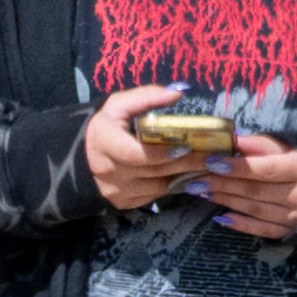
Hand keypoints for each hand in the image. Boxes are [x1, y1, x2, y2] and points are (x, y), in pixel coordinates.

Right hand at [77, 86, 205, 212]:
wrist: (82, 156)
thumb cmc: (106, 127)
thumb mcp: (117, 105)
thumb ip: (146, 97)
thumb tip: (179, 93)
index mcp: (105, 143)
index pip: (136, 153)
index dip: (163, 152)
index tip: (187, 145)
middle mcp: (108, 171)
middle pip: (155, 171)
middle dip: (188, 163)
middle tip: (215, 157)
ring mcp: (116, 191)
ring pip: (160, 187)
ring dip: (185, 176)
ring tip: (207, 166)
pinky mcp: (123, 203)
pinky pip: (156, 196)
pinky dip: (173, 186)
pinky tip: (186, 175)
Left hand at [200, 134, 296, 244]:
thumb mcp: (288, 148)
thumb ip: (261, 145)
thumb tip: (233, 140)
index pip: (264, 169)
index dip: (237, 167)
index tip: (210, 162)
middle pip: (255, 190)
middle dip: (222, 184)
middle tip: (194, 180)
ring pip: (255, 209)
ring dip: (226, 201)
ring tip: (201, 192)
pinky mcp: (292, 231)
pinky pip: (263, 230)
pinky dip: (241, 224)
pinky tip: (221, 218)